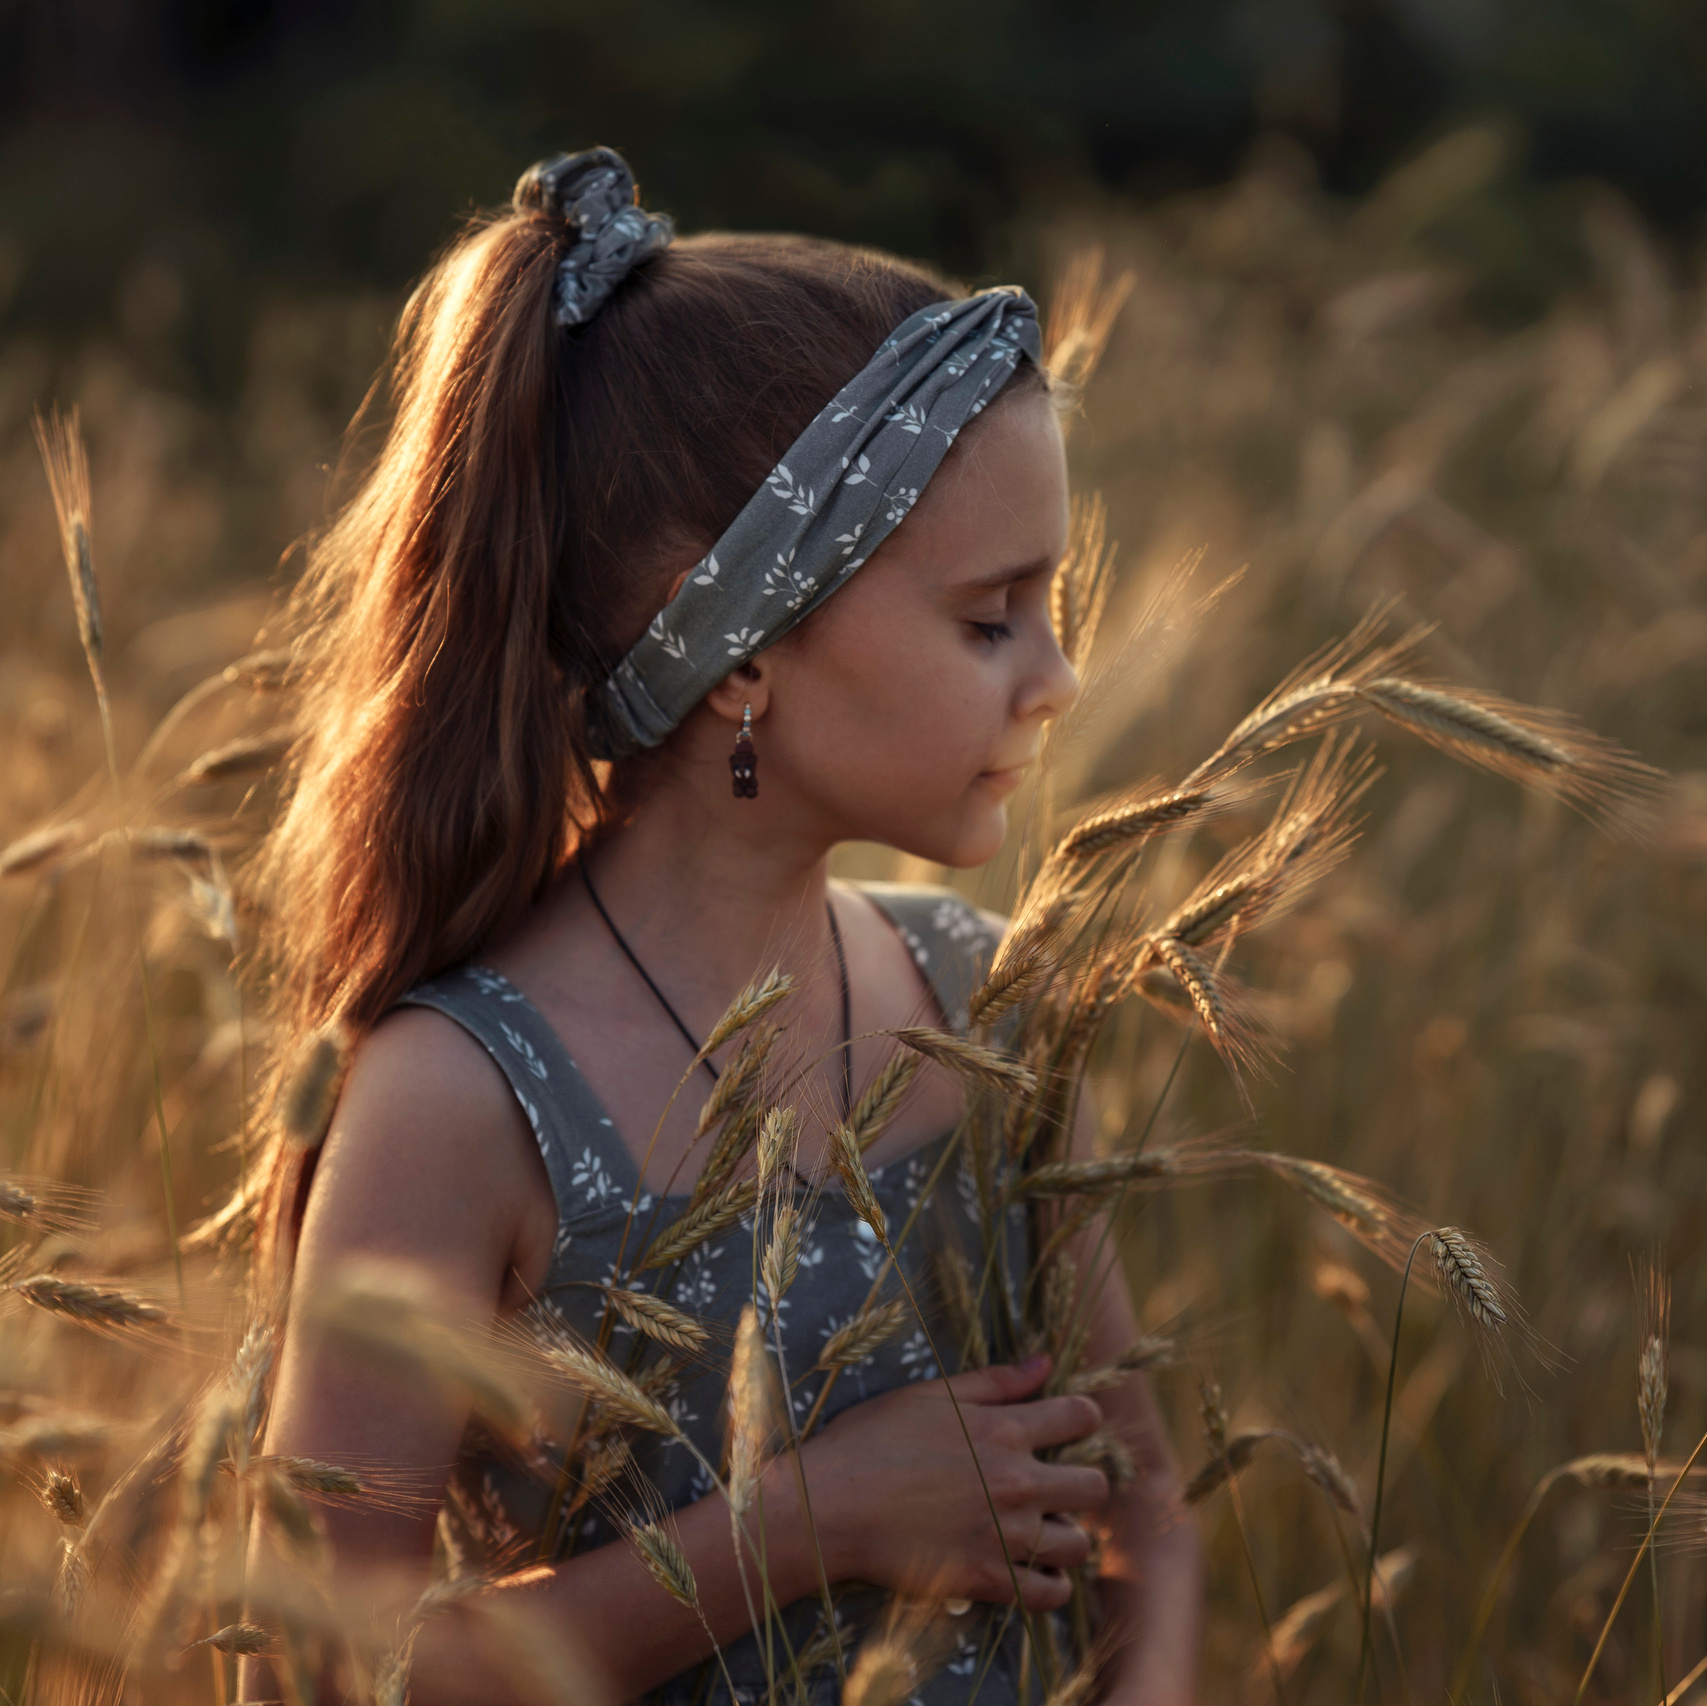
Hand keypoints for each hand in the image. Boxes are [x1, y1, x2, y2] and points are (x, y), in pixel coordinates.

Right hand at [795, 1353, 1109, 1610]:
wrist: (830, 1506)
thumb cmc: (872, 1441)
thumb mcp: (931, 1395)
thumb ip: (995, 1381)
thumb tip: (1045, 1362)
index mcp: (1005, 1429)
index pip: (1081, 1417)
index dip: (1081, 1419)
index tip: (1067, 1429)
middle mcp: (1017, 1482)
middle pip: (1094, 1486)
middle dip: (1081, 1482)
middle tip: (1054, 1485)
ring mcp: (1006, 1535)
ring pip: (1079, 1544)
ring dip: (1066, 1535)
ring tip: (1040, 1529)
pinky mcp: (988, 1579)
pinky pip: (1050, 1594)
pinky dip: (1049, 1584)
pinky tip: (1031, 1569)